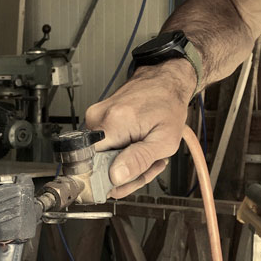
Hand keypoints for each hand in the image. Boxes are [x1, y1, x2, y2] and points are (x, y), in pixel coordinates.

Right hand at [85, 60, 195, 198]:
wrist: (165, 80)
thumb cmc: (168, 104)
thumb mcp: (164, 140)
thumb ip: (139, 161)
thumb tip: (115, 178)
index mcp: (112, 124)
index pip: (92, 167)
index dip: (110, 180)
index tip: (129, 179)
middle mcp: (96, 119)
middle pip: (98, 167)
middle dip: (125, 174)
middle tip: (148, 164)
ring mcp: (93, 118)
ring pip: (102, 160)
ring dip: (126, 165)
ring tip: (146, 152)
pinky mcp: (95, 120)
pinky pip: (103, 149)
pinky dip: (122, 154)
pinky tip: (137, 146)